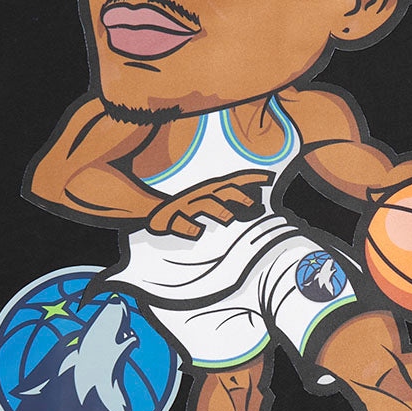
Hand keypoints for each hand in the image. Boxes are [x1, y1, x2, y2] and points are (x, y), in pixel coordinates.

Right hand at [147, 170, 274, 239]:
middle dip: (238, 197)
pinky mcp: (165, 219)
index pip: (234, 181)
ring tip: (228, 218)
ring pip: (202, 205)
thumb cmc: (180, 207)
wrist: (142, 206)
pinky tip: (198, 233)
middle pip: (221, 192)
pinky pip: (177, 221)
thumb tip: (259, 199)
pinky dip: (187, 226)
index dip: (251, 178)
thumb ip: (228, 200)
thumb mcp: (203, 201)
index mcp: (209, 190)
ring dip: (217, 210)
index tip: (269, 178)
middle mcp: (198, 195)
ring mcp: (182, 206)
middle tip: (253, 206)